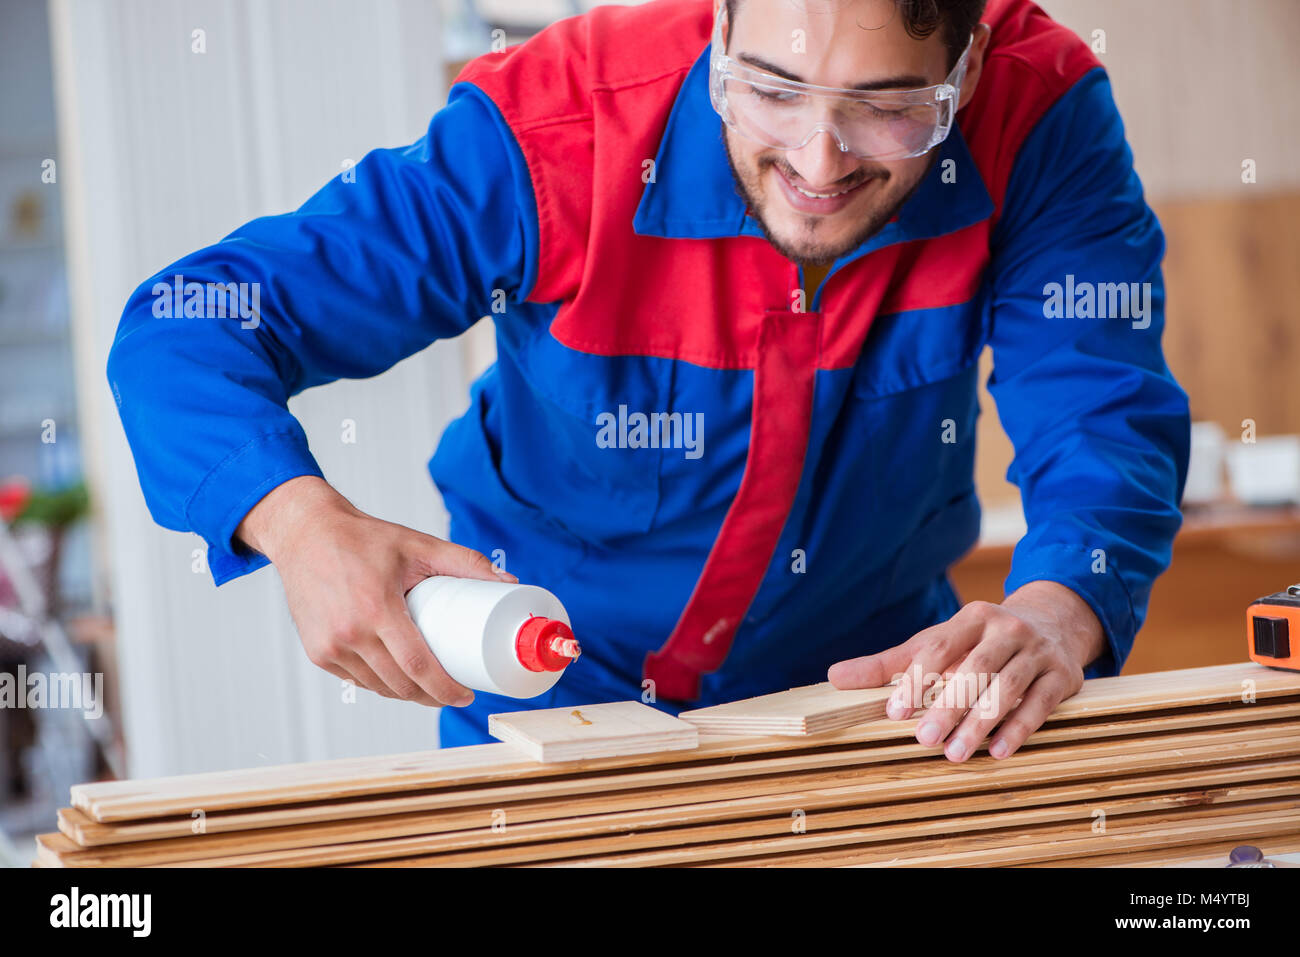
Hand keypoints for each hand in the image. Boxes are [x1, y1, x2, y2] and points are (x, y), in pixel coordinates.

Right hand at [236, 475, 516, 706]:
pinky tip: (397, 680)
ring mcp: (329, 647)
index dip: (445, 689)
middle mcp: (349, 633)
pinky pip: (355, 680)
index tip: (466, 695)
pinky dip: (379, 684)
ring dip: (406, 694)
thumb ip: (464, 561)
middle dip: (431, 697)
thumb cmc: (362, 538)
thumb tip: (508, 580)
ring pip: (377, 687)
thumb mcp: (418, 544)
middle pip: (400, 684)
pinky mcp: (317, 652)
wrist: (306, 534)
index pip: (418, 666)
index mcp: (376, 608)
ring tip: (430, 687)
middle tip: (454, 692)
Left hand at [827, 581, 1104, 762]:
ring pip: (1008, 688)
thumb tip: (835, 677)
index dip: (916, 679)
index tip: (895, 711)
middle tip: (924, 740)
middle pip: (974, 669)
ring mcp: (1037, 651)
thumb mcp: (938, 643)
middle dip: (948, 706)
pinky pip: (1039, 704)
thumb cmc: (979, 642)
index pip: (938, 647)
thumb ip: (889, 664)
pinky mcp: (1062, 675)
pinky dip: (1019, 729)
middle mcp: (1006, 629)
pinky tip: (998, 752)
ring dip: (981, 723)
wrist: (1053, 622)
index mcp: (971, 618)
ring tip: (956, 754)